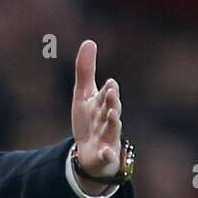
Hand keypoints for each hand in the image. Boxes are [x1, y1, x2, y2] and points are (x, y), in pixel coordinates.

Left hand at [70, 39, 127, 179]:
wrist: (91, 154)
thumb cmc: (90, 121)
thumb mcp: (84, 95)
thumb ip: (86, 70)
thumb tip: (89, 41)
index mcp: (103, 105)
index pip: (106, 95)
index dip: (107, 90)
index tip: (109, 83)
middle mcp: (108, 120)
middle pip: (111, 110)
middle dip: (112, 101)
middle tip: (111, 92)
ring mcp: (108, 138)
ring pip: (112, 130)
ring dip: (113, 122)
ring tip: (113, 115)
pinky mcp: (104, 155)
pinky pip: (107, 155)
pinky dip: (107, 154)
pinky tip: (106, 153)